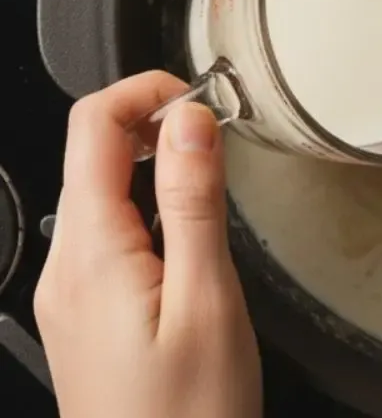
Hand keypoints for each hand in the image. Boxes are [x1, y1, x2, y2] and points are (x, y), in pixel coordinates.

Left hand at [34, 72, 261, 417]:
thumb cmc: (188, 413)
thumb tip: (190, 122)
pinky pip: (108, 235)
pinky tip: (191, 232)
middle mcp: (67, 266)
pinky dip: (149, 208)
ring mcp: (71, 292)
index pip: (91, 127)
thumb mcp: (208, 301)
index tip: (203, 98)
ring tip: (212, 175)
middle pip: (90, 153)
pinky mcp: (87, 313)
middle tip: (219, 131)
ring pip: (100, 193)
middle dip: (154, 123)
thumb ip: (194, 204)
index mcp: (92, 253)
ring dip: (153, 165)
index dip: (146, 91)